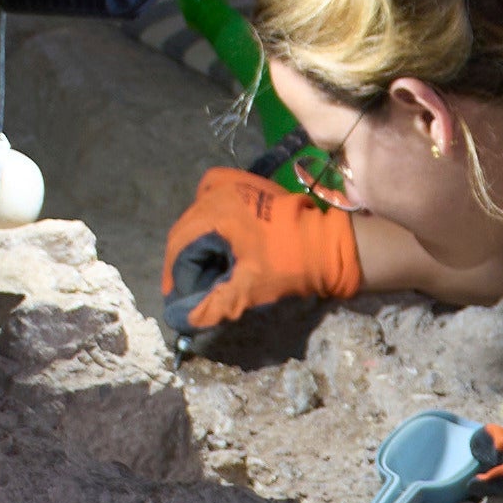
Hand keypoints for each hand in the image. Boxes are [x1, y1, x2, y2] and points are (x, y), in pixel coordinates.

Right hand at [159, 164, 359, 342]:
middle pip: (188, 226)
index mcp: (217, 212)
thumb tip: (186, 320)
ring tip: (203, 266)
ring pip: (199, 212)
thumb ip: (214, 304)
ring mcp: (236, 182)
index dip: (172, 272)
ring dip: (197, 239)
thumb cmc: (289, 266)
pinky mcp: (249, 184)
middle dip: (184, 258)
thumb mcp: (249, 289)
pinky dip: (209, 213)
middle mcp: (220, 190)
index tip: (175, 296)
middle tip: (189, 285)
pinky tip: (215, 232)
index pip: (179, 242)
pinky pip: (215, 193)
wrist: (330, 246)